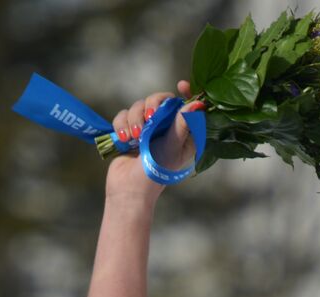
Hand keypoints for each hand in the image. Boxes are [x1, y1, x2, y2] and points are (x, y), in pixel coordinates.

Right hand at [105, 80, 205, 202]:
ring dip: (134, 119)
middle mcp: (165, 129)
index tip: (181, 85)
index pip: (185, 106)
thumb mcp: (172, 146)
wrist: (129, 188)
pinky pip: (123, 115)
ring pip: (138, 106)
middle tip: (149, 118)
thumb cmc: (156, 171)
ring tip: (134, 138)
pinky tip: (124, 140)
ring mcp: (146, 130)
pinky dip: (122, 125)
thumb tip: (197, 103)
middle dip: (151, 106)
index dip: (185, 93)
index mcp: (182, 133)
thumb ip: (182, 123)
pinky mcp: (129, 132)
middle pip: (159, 100)